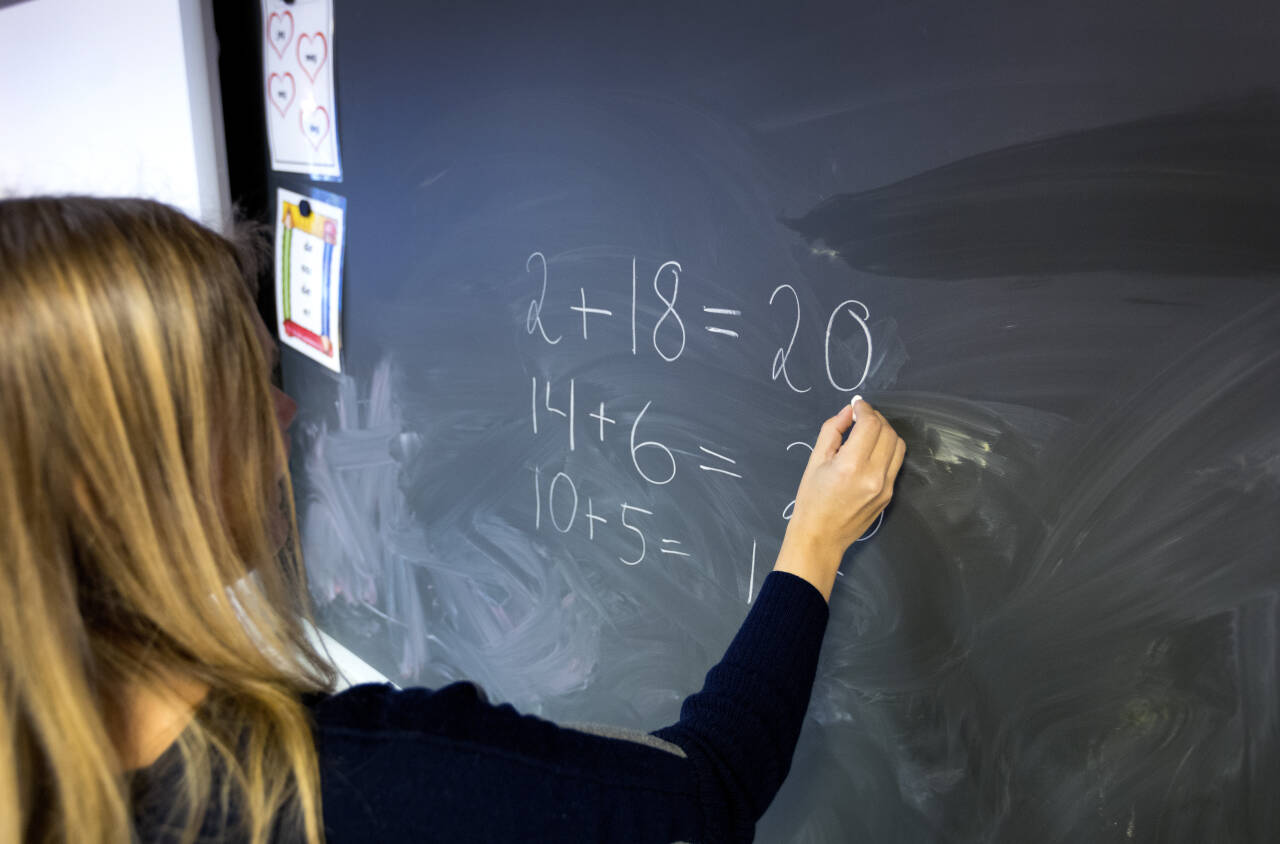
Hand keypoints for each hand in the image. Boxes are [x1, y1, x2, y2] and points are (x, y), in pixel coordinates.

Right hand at [773, 398, 905, 600]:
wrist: (821, 537)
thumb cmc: (811, 499)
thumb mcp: (815, 461)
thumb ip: (832, 431)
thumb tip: (848, 411)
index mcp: (851, 466)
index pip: (870, 425)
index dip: (865, 409)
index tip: (856, 405)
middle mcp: (874, 476)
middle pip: (888, 432)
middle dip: (876, 418)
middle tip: (860, 416)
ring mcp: (885, 487)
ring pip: (898, 446)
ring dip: (885, 432)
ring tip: (868, 431)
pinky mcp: (890, 495)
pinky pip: (895, 463)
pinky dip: (887, 449)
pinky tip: (871, 451)